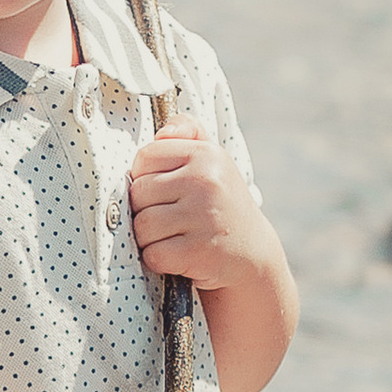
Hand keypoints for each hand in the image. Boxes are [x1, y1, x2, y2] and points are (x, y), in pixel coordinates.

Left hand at [128, 118, 276, 296]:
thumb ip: (188, 131)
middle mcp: (206, 182)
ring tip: (175, 235)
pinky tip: (180, 254)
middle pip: (138, 193)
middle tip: (172, 217)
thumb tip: (162, 132)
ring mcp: (203, 217)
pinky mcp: (198, 251)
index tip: (165, 190)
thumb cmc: (221, 202)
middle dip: (146, 209)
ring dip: (150, 237)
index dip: (146, 176)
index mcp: (206, 155)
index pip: (145, 157)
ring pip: (142, 226)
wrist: (253, 252)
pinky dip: (160, 260)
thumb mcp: (212, 159)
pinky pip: (153, 254)